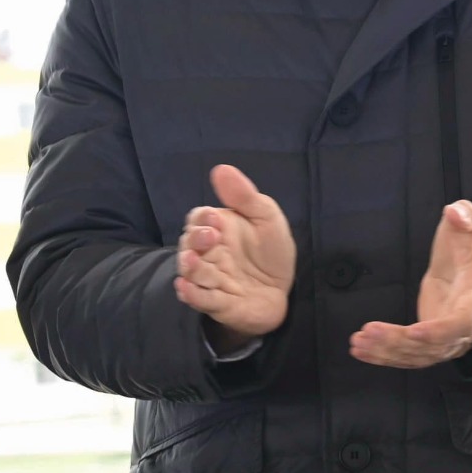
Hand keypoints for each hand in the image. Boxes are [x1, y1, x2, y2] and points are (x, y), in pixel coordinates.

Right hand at [175, 164, 296, 347]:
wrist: (284, 290)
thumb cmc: (270, 252)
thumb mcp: (267, 219)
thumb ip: (245, 197)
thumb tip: (222, 169)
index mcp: (217, 230)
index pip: (197, 220)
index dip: (201, 219)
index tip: (214, 217)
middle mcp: (207, 254)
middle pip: (189, 245)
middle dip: (195, 240)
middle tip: (210, 237)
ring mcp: (210, 279)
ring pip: (191, 272)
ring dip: (190, 266)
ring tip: (194, 261)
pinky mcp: (218, 303)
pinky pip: (200, 299)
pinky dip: (192, 294)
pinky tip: (187, 287)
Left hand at [350, 202, 471, 367]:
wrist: (469, 271)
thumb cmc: (466, 247)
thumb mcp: (468, 227)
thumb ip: (465, 217)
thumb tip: (455, 211)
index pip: (461, 322)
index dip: (440, 331)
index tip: (414, 331)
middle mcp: (464, 325)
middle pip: (434, 345)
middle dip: (399, 342)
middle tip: (367, 332)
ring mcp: (447, 338)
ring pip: (419, 355)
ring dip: (387, 352)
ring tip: (358, 343)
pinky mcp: (430, 343)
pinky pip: (410, 356)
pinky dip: (385, 357)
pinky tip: (361, 351)